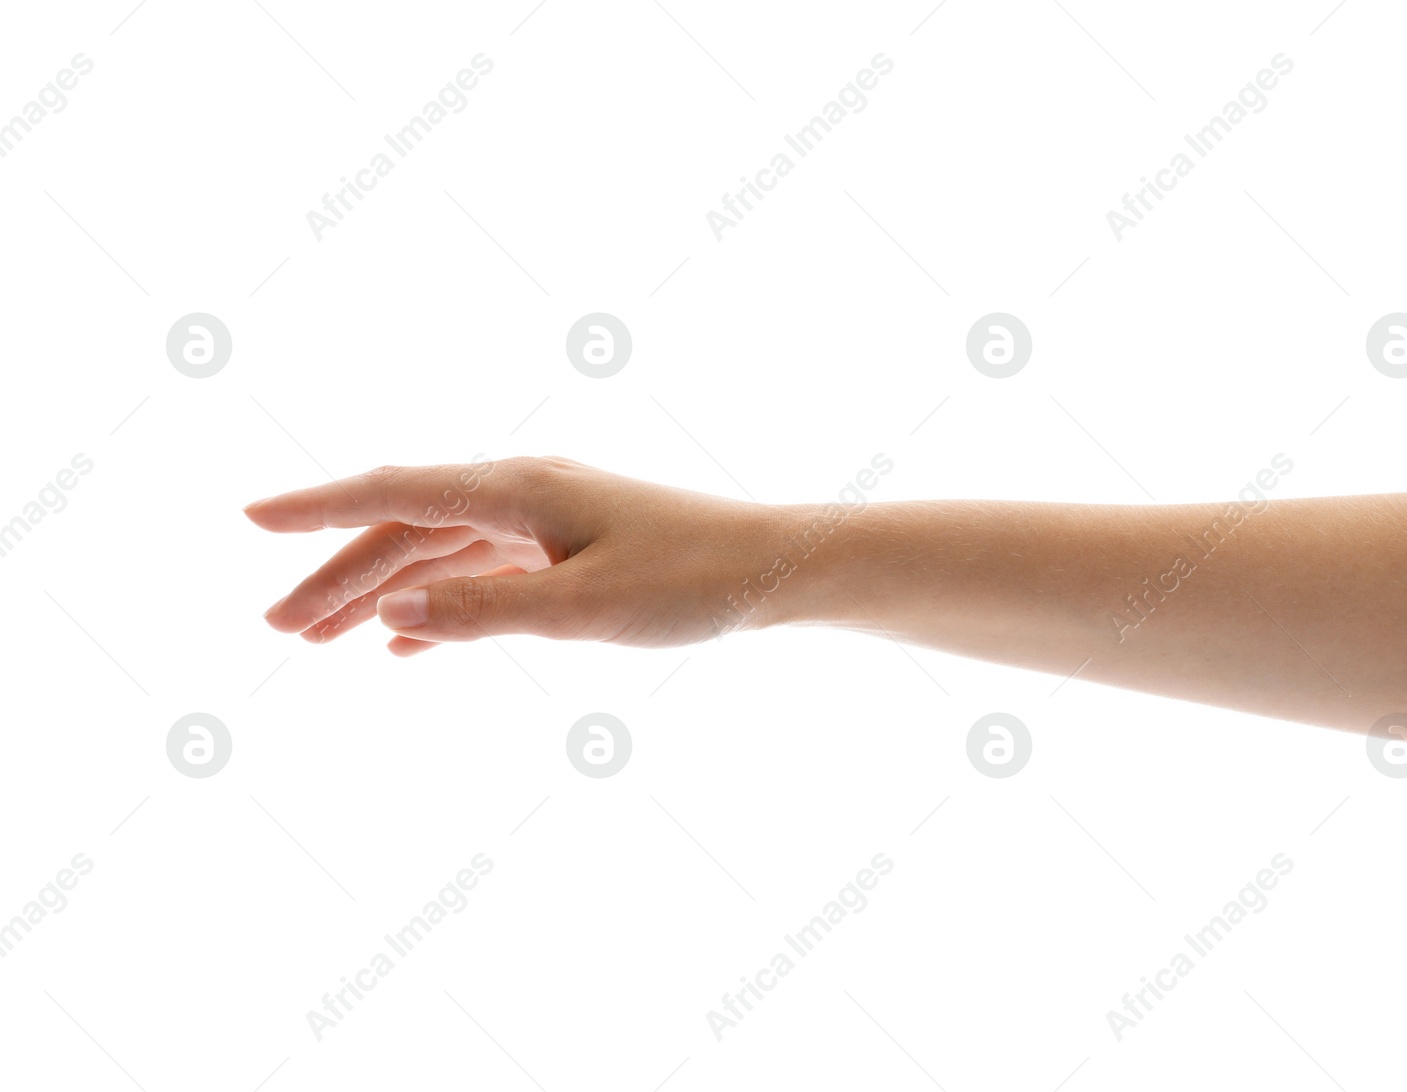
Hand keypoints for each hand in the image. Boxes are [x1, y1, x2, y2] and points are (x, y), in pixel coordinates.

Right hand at [246, 457, 787, 653]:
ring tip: (323, 640)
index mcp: (519, 488)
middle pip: (407, 527)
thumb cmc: (692, 581)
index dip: (317, 508)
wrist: (775, 568)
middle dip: (338, 574)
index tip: (250, 517)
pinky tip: (406, 641)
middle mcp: (524, 491)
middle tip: (279, 630)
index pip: (394, 491)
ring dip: (381, 591)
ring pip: (440, 551)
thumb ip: (481, 611)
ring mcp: (547, 518)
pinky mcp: (570, 548)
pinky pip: (483, 571)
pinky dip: (437, 601)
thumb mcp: (582, 609)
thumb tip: (388, 606)